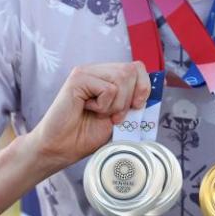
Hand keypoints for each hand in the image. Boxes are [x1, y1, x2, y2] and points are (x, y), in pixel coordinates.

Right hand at [29, 62, 150, 169]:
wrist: (61, 148)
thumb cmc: (85, 135)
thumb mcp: (119, 118)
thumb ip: (133, 103)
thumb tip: (154, 90)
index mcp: (107, 77)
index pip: (137, 67)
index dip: (143, 86)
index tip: (136, 106)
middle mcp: (97, 70)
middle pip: (132, 70)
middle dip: (129, 98)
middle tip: (114, 116)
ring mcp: (86, 72)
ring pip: (122, 77)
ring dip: (116, 104)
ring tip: (99, 113)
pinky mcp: (78, 78)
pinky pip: (108, 88)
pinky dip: (103, 106)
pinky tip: (86, 109)